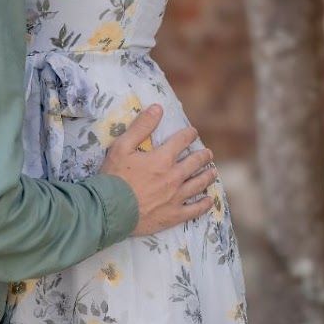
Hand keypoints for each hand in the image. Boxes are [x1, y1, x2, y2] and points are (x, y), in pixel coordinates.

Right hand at [100, 105, 217, 236]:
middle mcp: (173, 177)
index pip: (181, 141)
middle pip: (195, 162)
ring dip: (207, 176)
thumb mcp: (122, 147)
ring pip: (199, 184)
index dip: (189, 134)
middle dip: (203, 155)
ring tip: (212, 171)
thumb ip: (141, 127)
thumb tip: (157, 108)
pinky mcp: (173, 215)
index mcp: (162, 159)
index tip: (192, 132)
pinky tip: (209, 201)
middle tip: (207, 153)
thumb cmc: (113, 178)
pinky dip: (204, 204)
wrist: (110, 210)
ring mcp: (175, 197)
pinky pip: (195, 210)